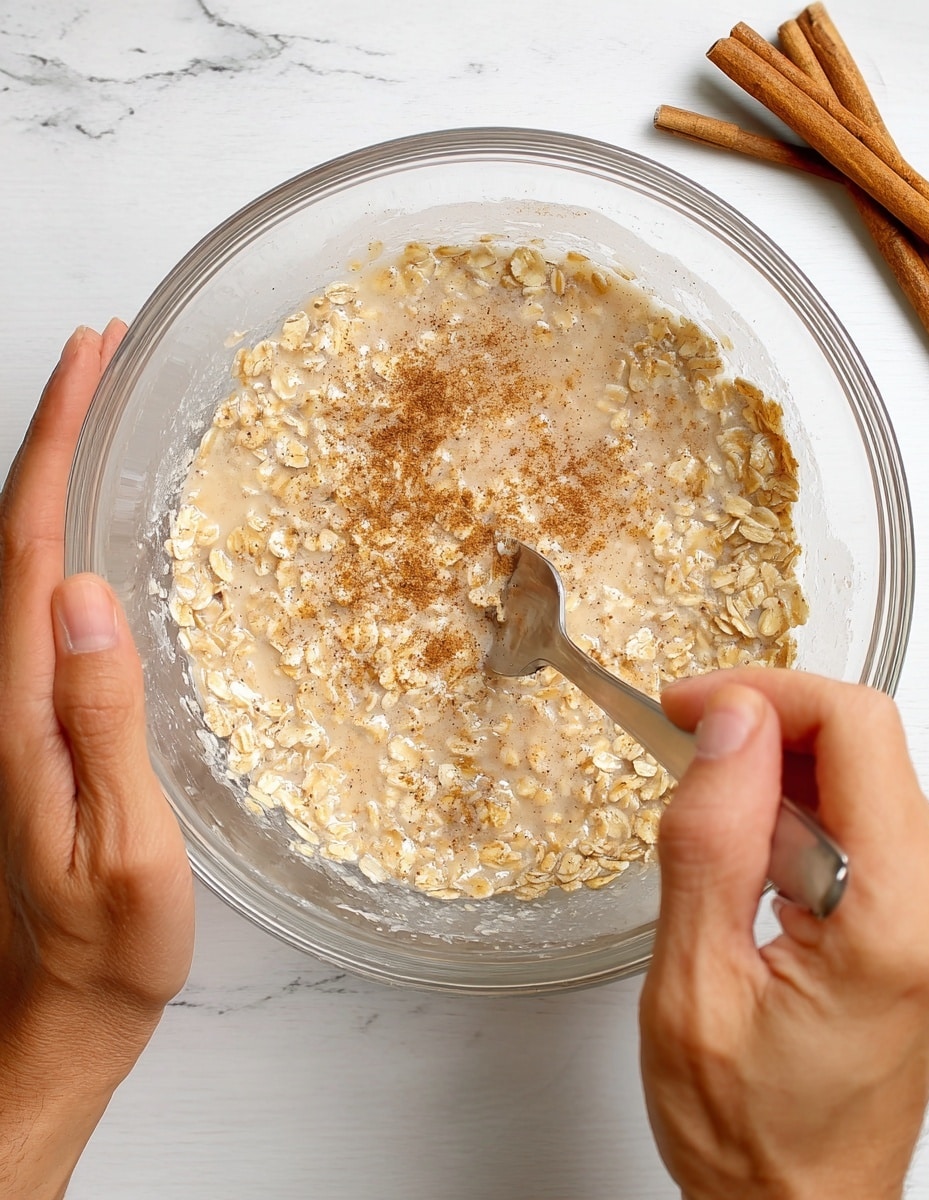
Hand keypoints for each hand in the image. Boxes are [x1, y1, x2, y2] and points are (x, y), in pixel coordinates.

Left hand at [0, 324, 194, 1199]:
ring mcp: (11, 702)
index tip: (89, 362)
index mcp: (17, 705)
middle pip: (9, 532)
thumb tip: (85, 593)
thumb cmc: (105, 936)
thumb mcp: (121, 838)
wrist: (58, 1004)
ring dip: (47, 473)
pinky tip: (85, 523)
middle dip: (47, 431)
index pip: (25, 543)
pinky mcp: (31, 718)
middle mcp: (1, 689)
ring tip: (93, 408)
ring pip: (16, 559)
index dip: (53, 443)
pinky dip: (54, 534)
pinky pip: (35, 601)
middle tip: (97, 355)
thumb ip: (100, 715)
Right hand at [640, 669, 928, 1199]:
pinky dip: (792, 803)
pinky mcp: (919, 914)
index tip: (686, 709)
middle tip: (679, 744)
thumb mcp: (696, 986)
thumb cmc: (749, 1130)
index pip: (856, 728)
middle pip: (863, 739)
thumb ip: (712, 842)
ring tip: (702, 812)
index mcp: (897, 916)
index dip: (762, 693)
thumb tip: (729, 724)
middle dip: (762, 722)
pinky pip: (861, 815)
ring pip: (860, 769)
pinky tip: (744, 847)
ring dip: (772, 765)